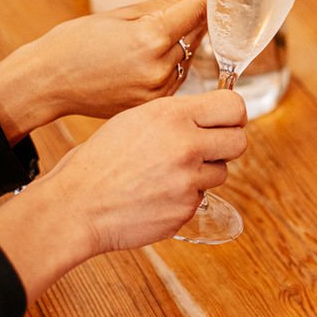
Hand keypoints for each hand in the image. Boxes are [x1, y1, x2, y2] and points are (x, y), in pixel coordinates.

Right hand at [0, 0, 206, 142]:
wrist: (48, 83)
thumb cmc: (75, 43)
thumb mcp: (118, 15)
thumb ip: (161, 2)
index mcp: (151, 37)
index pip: (197, 11)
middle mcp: (160, 67)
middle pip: (196, 34)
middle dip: (193, 17)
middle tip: (184, 3)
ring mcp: (158, 90)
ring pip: (189, 57)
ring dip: (184, 42)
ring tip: (155, 33)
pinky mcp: (154, 105)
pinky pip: (177, 77)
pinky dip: (173, 63)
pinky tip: (151, 56)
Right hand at [0, 90, 247, 301]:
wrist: (77, 203)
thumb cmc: (101, 158)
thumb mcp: (138, 118)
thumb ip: (178, 115)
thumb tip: (210, 115)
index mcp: (173, 116)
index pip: (233, 106)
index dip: (233, 114)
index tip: (227, 120)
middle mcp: (186, 146)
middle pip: (239, 141)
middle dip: (227, 144)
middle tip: (208, 148)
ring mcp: (188, 181)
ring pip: (222, 173)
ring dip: (204, 173)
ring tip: (169, 173)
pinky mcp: (185, 210)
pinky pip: (200, 199)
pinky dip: (185, 197)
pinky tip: (157, 193)